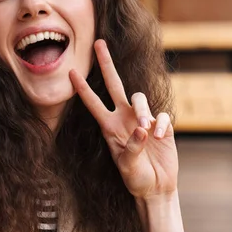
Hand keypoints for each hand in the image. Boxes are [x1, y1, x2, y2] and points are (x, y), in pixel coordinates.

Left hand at [69, 39, 177, 200]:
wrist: (156, 187)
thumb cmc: (136, 179)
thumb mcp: (128, 167)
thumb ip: (133, 148)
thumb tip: (142, 128)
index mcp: (109, 127)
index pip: (93, 103)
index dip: (82, 88)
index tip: (70, 72)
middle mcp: (123, 119)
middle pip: (114, 84)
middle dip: (106, 64)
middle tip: (98, 43)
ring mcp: (142, 120)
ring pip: (139, 98)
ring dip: (143, 111)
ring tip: (147, 130)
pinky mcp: (161, 125)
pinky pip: (161, 115)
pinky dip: (162, 124)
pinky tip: (161, 138)